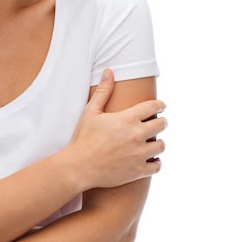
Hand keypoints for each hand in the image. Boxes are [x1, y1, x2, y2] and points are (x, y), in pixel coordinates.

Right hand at [69, 69, 166, 189]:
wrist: (79, 167)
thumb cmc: (83, 138)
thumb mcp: (90, 111)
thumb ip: (104, 91)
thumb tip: (109, 71)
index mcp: (128, 119)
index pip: (154, 107)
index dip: (160, 105)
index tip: (161, 106)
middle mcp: (137, 135)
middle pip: (162, 125)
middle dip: (160, 122)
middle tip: (156, 123)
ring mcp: (139, 154)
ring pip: (161, 146)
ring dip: (157, 142)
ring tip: (151, 142)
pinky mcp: (138, 171)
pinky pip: (157, 166)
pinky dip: (155, 163)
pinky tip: (150, 160)